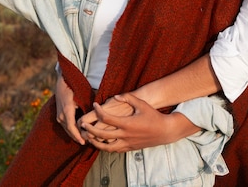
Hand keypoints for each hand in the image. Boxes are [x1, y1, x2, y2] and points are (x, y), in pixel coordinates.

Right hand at [55, 73, 84, 144]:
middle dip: (78, 138)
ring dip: (75, 135)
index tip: (83, 142)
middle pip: (70, 131)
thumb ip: (87, 106)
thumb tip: (96, 114)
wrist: (62, 83)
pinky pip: (66, 126)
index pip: (72, 127)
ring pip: (67, 130)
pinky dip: (72, 131)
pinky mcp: (58, 117)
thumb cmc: (74, 88)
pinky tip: (79, 134)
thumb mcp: (81, 96)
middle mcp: (61, 115)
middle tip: (88, 143)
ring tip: (85, 140)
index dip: (77, 136)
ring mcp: (59, 117)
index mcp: (67, 110)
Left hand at [78, 93, 197, 151]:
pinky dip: (105, 147)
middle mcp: (125, 135)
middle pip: (102, 134)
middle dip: (90, 129)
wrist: (164, 131)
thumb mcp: (141, 104)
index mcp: (126, 123)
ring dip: (95, 142)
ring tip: (88, 136)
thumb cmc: (153, 116)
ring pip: (106, 147)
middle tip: (83, 124)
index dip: (98, 111)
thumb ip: (128, 98)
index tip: (94, 105)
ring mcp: (126, 143)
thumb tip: (116, 96)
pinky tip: (100, 142)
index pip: (106, 118)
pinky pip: (113, 150)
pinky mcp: (129, 148)